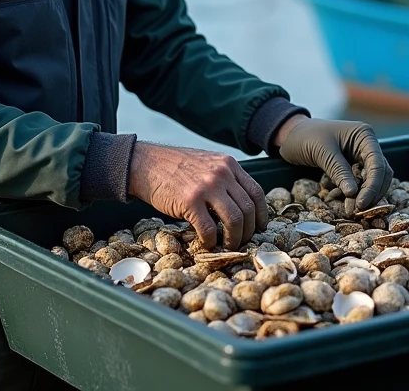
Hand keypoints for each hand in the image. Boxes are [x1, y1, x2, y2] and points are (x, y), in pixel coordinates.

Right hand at [128, 143, 268, 249]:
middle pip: (248, 209)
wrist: (146, 164)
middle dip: (249, 231)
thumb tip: (240, 206)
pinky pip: (209, 229)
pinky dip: (211, 241)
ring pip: (235, 220)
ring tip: (228, 245)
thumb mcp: (207, 163)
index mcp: (228, 164)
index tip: (259, 227)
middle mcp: (222, 173)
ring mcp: (207, 187)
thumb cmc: (175, 167)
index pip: (256, 192)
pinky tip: (207, 243)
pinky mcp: (190, 201)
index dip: (262, 214)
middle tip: (242, 241)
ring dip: (234, 239)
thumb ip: (224, 178)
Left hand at [273, 115, 393, 209]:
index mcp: (364, 135)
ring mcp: (361, 156)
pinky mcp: (353, 167)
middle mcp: (367, 145)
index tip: (361, 204)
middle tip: (359, 211)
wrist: (291, 135)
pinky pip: (362, 183)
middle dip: (372, 193)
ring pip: (374, 180)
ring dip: (367, 195)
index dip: (372, 186)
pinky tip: (351, 204)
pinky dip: (358, 193)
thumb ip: (339, 171)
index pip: (377, 164)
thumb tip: (354, 193)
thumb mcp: (321, 152)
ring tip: (354, 210)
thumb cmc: (305, 136)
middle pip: (381, 173)